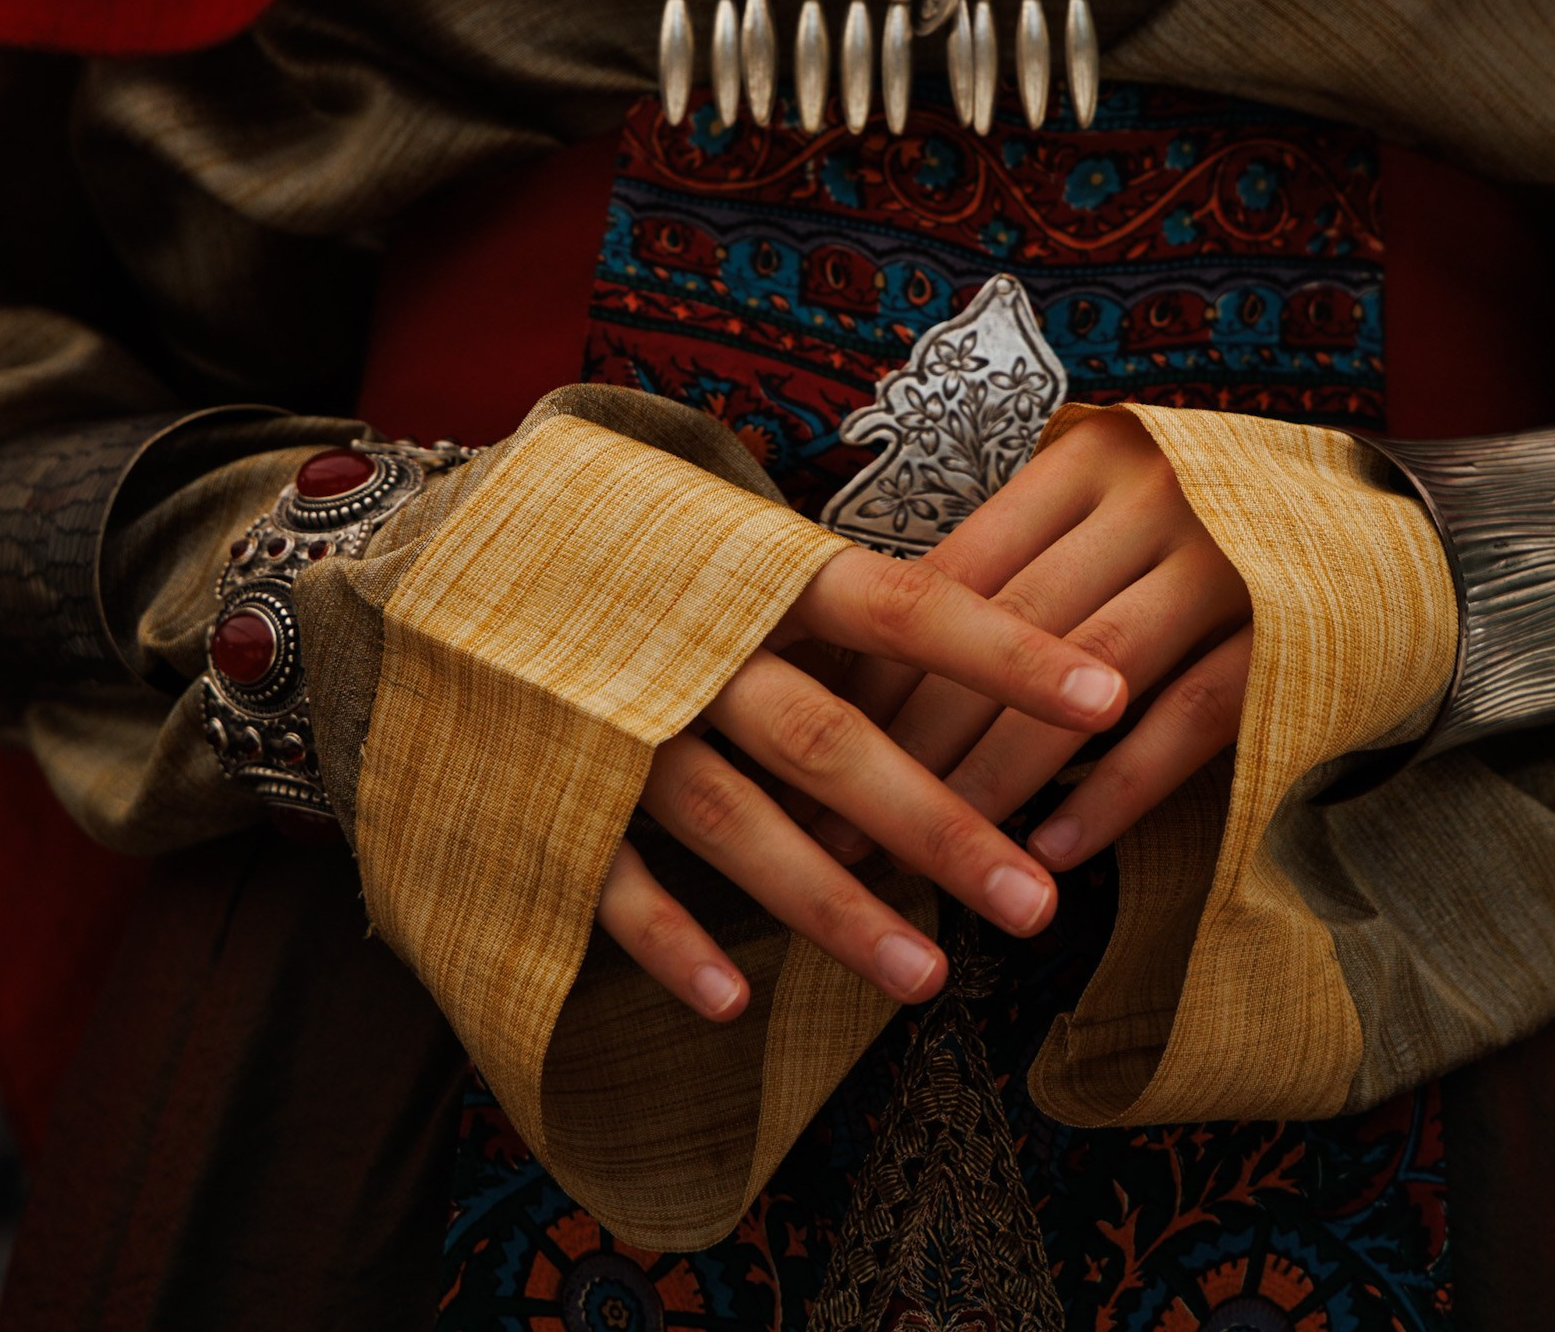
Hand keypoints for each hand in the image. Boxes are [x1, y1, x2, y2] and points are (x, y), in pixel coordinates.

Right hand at [594, 545, 1129, 1020]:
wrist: (443, 555)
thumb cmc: (634, 563)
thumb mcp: (733, 551)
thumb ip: (835, 605)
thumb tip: (991, 636)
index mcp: (758, 574)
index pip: (906, 607)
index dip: (1008, 654)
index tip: (1111, 698)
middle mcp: (696, 647)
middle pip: (836, 740)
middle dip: (940, 825)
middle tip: (1037, 904)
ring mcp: (618, 722)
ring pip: (739, 823)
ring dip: (835, 908)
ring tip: (930, 979)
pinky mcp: (550, 789)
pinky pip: (613, 880)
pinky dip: (672, 941)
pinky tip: (735, 1004)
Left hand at [835, 410, 1251, 874]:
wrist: (1395, 538)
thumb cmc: (1211, 537)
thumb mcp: (1109, 514)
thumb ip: (1018, 562)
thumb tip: (869, 661)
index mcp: (1090, 457)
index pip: (959, 566)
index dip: (884, 661)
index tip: (824, 739)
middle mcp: (1155, 494)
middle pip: (1007, 628)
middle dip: (917, 736)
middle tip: (846, 825)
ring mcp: (1226, 563)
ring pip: (1084, 679)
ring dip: (999, 775)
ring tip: (936, 852)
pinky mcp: (1288, 637)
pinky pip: (1184, 723)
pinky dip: (1113, 793)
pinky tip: (1052, 851)